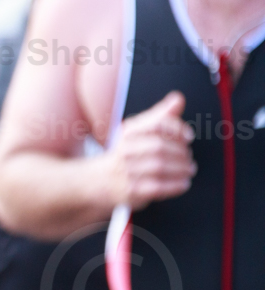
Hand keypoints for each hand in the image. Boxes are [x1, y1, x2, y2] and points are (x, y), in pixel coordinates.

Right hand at [108, 91, 195, 210]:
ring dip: (181, 168)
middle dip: (180, 152)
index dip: (177, 130)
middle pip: (160, 147)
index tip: (188, 136)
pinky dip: (176, 185)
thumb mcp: (138, 132)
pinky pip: (159, 187)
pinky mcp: (132, 191)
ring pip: (160, 167)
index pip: (157, 125)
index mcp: (129, 133)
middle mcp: (125, 150)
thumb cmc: (125, 154)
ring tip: (189, 169)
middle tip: (188, 156)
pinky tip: (183, 182)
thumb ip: (160, 115)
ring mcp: (127, 171)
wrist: (99, 181)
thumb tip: (178, 98)